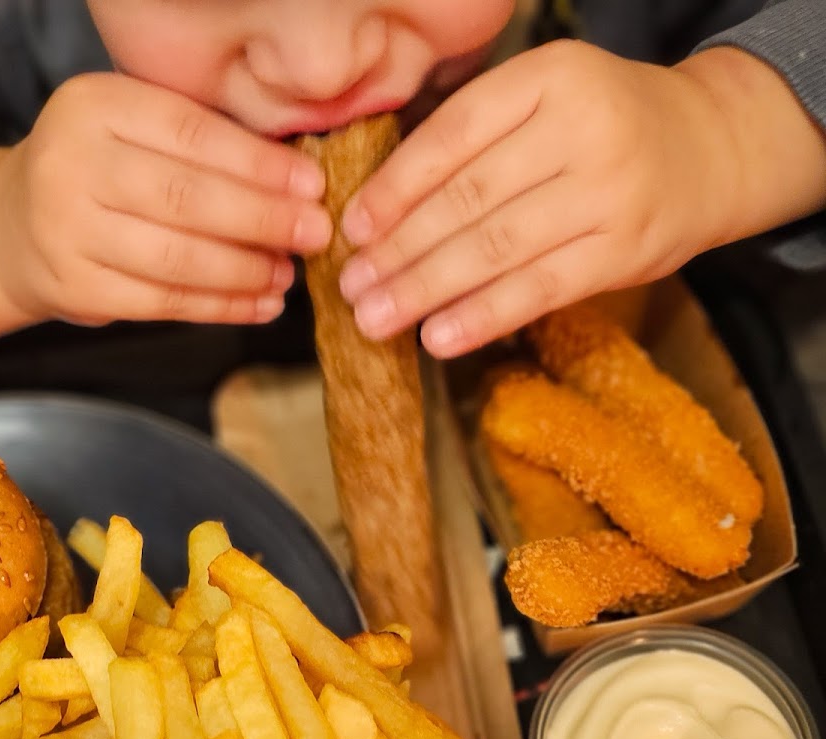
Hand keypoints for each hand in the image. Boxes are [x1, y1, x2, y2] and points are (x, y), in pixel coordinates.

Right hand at [0, 72, 330, 327]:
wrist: (16, 225)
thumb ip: (199, 144)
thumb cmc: (99, 172)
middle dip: (263, 220)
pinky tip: (259, 304)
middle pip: (187, 198)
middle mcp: (71, 163)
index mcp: (95, 105)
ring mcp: (67, 230)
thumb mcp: (133, 131)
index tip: (312, 186)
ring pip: (177, 257)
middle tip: (315, 234)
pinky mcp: (75, 288)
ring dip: (245, 270)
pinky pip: (163, 302)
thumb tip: (297, 182)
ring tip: (287, 274)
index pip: (192, 134)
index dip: (260, 165)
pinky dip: (220, 306)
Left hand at [335, 41, 740, 356]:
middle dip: (399, 250)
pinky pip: (539, 289)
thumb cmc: (599, 130)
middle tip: (351, 287)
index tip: (353, 230)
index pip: (453, 135)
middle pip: (468, 198)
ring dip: (426, 289)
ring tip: (375, 319)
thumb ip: (473, 141)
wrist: (710, 149)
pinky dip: (482, 316)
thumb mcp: (543, 102)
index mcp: (548, 76)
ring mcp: (608, 190)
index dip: (395, 187)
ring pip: (496, 247)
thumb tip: (376, 213)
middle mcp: (582, 126)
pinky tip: (438, 338)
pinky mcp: (624, 250)